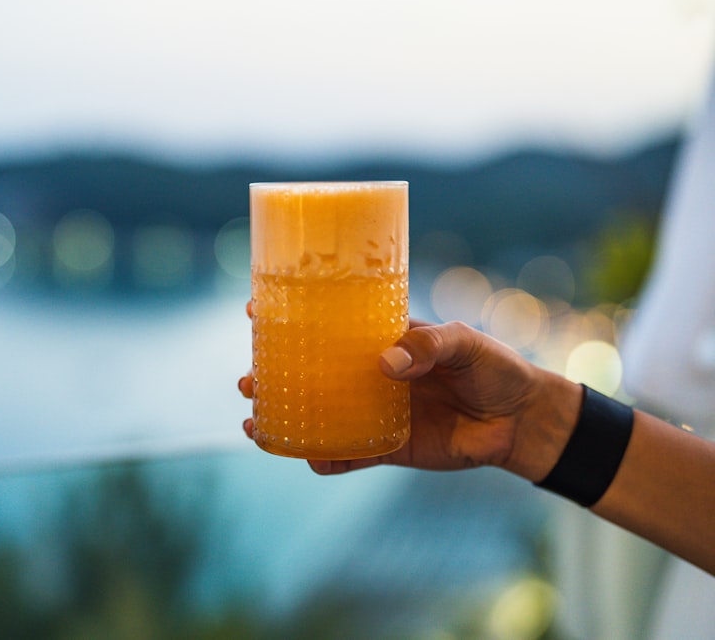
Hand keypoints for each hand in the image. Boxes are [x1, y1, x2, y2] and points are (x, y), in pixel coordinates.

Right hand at [240, 317, 579, 480]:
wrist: (520, 419)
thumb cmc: (493, 367)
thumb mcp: (464, 341)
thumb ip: (428, 344)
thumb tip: (385, 363)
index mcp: (379, 339)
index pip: (326, 325)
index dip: (289, 318)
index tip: (255, 310)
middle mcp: (368, 374)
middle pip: (308, 373)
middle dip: (270, 376)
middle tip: (248, 380)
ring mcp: (373, 412)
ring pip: (317, 415)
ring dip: (285, 419)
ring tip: (255, 422)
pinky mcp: (387, 447)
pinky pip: (348, 455)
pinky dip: (325, 458)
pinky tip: (305, 457)